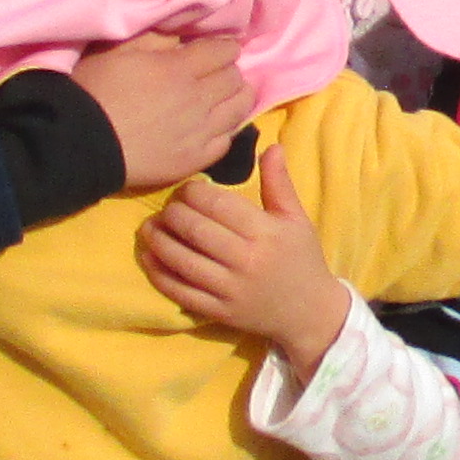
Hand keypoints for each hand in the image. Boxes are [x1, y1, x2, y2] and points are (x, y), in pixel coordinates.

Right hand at [67, 26, 252, 189]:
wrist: (81, 143)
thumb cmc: (95, 90)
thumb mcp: (119, 49)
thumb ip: (155, 38)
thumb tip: (183, 37)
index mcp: (179, 68)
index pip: (224, 52)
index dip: (224, 48)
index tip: (218, 50)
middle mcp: (198, 99)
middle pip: (235, 79)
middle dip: (229, 71)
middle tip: (217, 73)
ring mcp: (200, 132)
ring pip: (240, 109)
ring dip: (236, 98)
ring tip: (224, 98)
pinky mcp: (195, 160)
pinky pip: (227, 142)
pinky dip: (226, 130)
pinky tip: (215, 127)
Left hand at [137, 161, 354, 369]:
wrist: (310, 313)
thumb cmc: (302, 259)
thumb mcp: (296, 219)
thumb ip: (279, 183)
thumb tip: (271, 146)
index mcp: (265, 233)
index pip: (218, 205)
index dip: (194, 192)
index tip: (188, 189)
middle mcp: (245, 261)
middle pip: (195, 230)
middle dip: (172, 213)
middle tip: (167, 207)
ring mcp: (229, 290)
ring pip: (182, 261)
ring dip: (158, 240)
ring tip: (149, 227)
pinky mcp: (217, 312)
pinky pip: (180, 292)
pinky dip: (159, 274)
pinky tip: (149, 257)